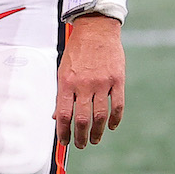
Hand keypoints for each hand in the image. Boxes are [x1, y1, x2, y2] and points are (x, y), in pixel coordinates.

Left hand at [55, 14, 123, 149]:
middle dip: (80, 137)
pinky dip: (115, 120)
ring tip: (95, 139)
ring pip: (100, 116)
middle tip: (80, 145)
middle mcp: (83, 84)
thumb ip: (62, 94)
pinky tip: (111, 126)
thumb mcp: (63, 69)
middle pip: (81, 119)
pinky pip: (117, 106)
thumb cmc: (77, 50)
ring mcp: (101, 83)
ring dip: (97, 133)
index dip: (63, 132)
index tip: (64, 141)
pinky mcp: (117, 80)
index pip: (63, 114)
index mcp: (66, 81)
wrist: (96, 29)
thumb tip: (57, 116)